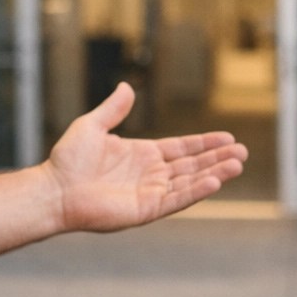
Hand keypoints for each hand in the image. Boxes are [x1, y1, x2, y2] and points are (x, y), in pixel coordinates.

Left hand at [43, 82, 247, 231]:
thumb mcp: (92, 126)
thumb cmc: (67, 159)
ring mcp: (149, 193)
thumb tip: (126, 87)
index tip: (227, 138)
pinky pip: (176, 199)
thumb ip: (113, 109)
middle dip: (217, 159)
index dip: (204, 143)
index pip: (181, 148)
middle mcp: (149, 174)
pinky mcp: (145, 210)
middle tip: (242, 152)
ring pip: (189, 182)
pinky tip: (214, 181)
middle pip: (191, 165)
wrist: (54, 188)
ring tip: (237, 164)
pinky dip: (195, 191)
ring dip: (213, 173)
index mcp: (141, 154)